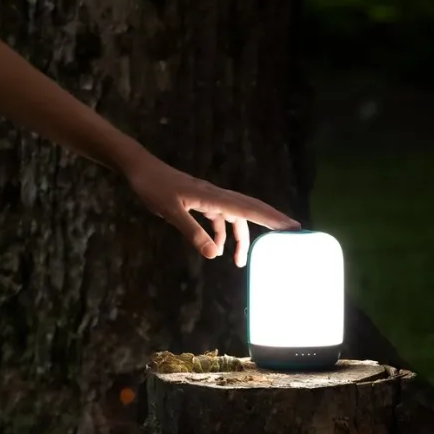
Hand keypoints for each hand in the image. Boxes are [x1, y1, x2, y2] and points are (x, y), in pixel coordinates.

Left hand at [125, 154, 300, 265]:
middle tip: (292, 235)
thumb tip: (215, 254)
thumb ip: (192, 233)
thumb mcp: (171, 212)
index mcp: (213, 197)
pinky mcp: (201, 201)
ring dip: (240, 238)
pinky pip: (220, 218)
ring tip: (241, 262)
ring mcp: (210, 198)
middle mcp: (216, 195)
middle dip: (270, 222)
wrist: (141, 171)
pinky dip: (222, 233)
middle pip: (250, 209)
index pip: (248, 209)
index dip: (271, 218)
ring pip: (235, 217)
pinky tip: (217, 248)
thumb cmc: (154, 188)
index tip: (292, 227)